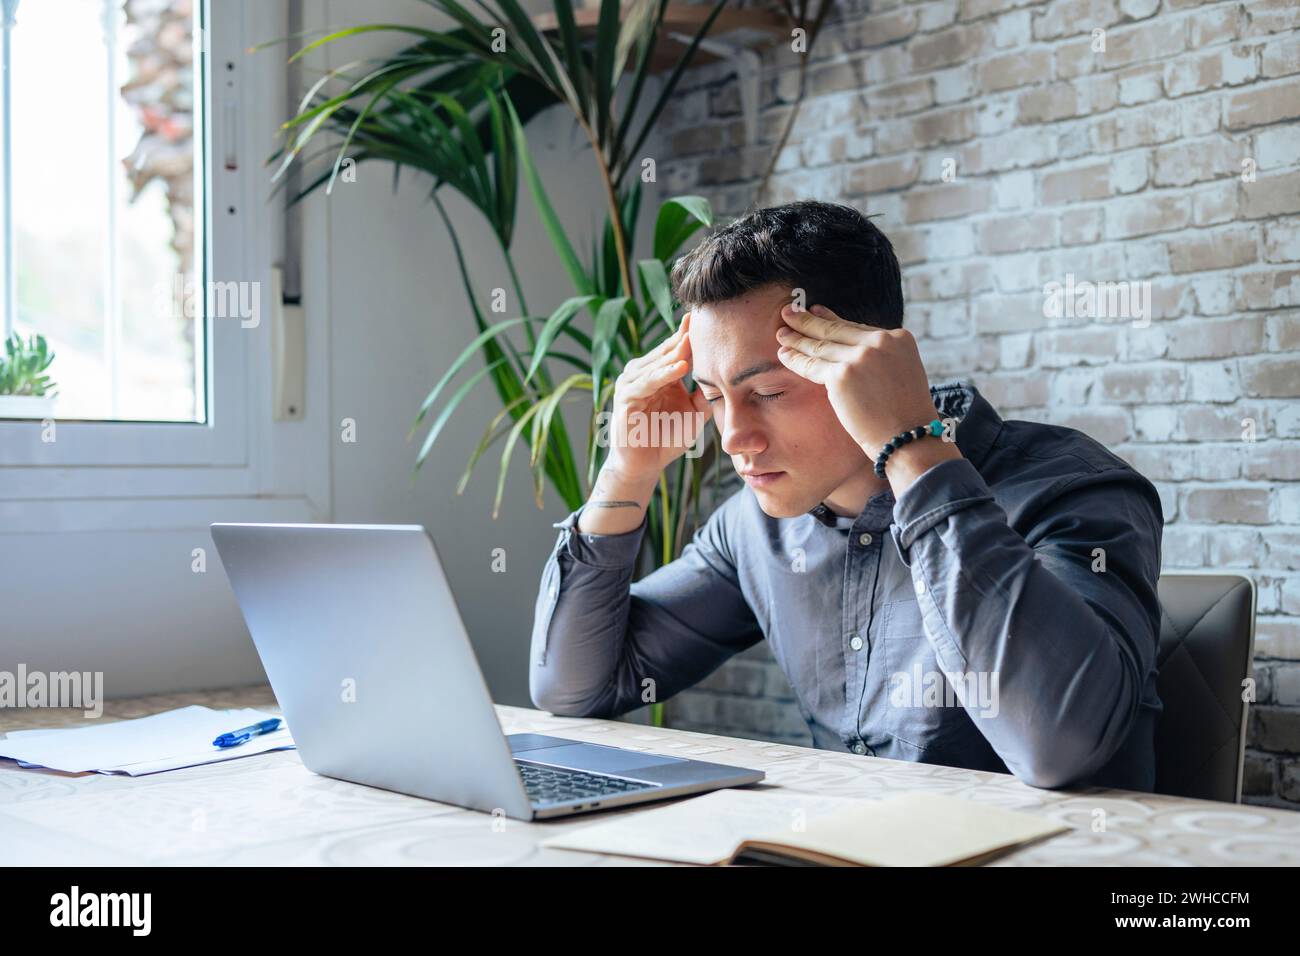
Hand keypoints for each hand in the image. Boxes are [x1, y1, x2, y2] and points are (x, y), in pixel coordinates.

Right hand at [604, 311, 710, 479]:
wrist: (644, 464)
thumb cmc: (667, 437)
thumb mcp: (694, 412)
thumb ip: (706, 393)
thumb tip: (728, 376)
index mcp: (656, 372)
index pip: (675, 349)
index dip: (689, 335)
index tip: (708, 318)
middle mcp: (641, 373)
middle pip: (666, 352)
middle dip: (684, 338)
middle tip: (701, 320)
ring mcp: (630, 384)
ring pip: (656, 364)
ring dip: (675, 353)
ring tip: (693, 341)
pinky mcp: (625, 398)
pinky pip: (646, 383)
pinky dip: (663, 375)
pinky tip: (680, 367)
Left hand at [774, 303, 946, 456]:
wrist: (908, 437)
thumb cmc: (905, 414)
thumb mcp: (902, 373)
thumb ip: (880, 358)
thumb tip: (852, 351)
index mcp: (899, 338)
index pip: (856, 327)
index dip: (832, 319)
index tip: (816, 312)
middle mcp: (880, 342)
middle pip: (836, 330)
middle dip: (808, 321)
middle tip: (788, 313)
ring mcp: (860, 357)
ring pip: (821, 345)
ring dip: (797, 338)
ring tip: (781, 332)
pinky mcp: (843, 375)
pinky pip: (813, 365)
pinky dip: (796, 359)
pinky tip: (784, 353)